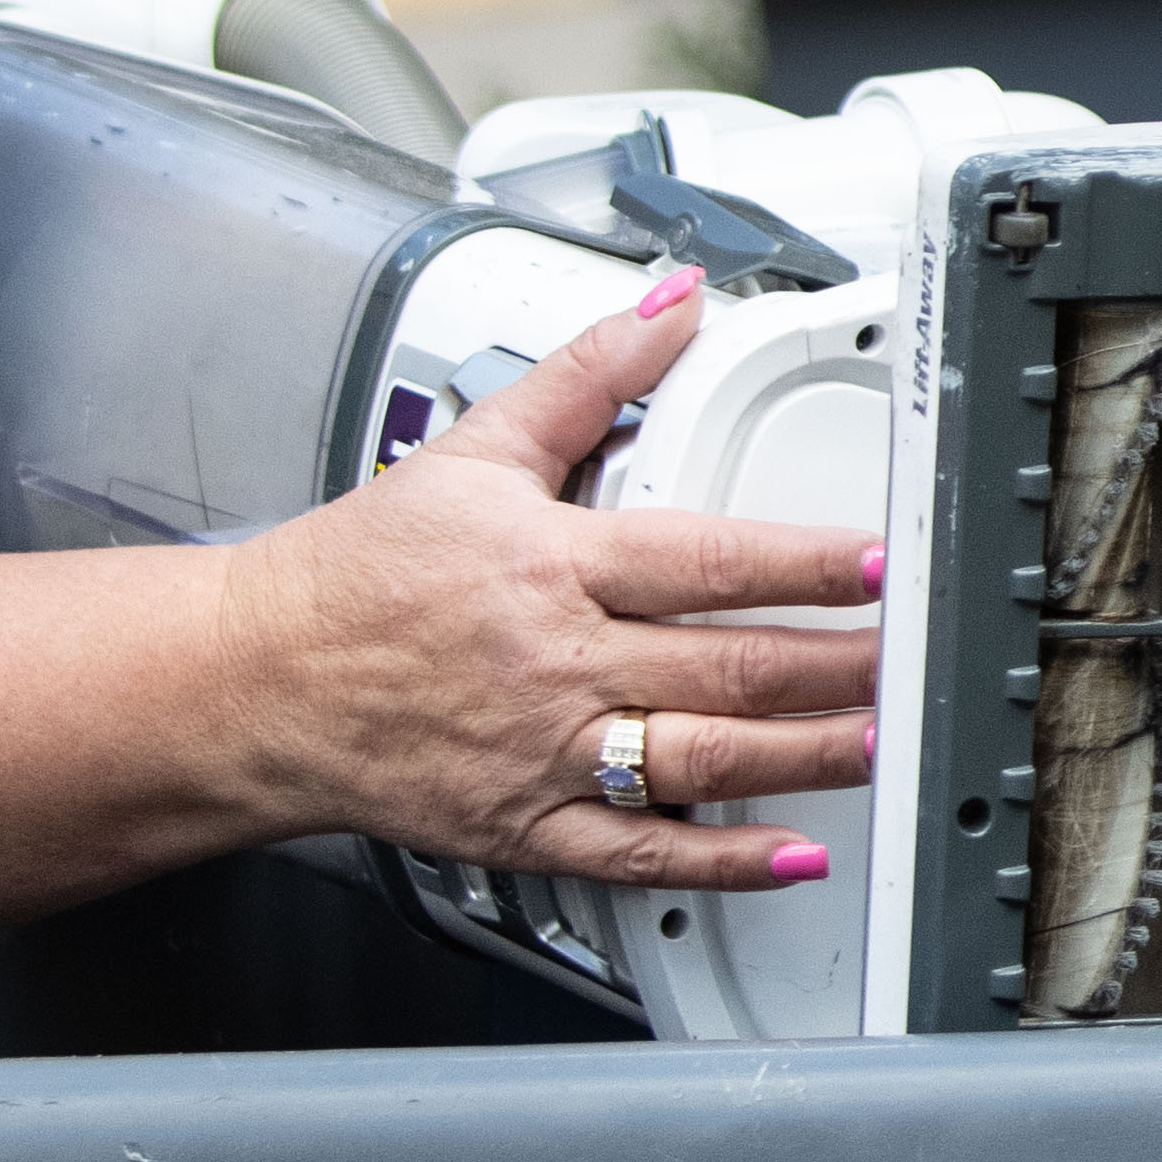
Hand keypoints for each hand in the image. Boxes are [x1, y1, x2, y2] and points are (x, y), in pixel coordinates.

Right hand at [221, 269, 889, 891]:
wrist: (254, 681)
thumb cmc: (359, 576)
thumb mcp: (475, 448)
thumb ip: (589, 375)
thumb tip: (671, 304)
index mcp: (552, 565)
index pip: (706, 561)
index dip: (803, 563)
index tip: (875, 563)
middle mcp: (556, 662)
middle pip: (723, 665)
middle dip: (833, 665)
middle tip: (907, 660)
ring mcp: (545, 752)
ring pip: (700, 759)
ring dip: (801, 755)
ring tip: (875, 741)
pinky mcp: (526, 826)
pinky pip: (641, 851)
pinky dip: (723, 857)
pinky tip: (791, 853)